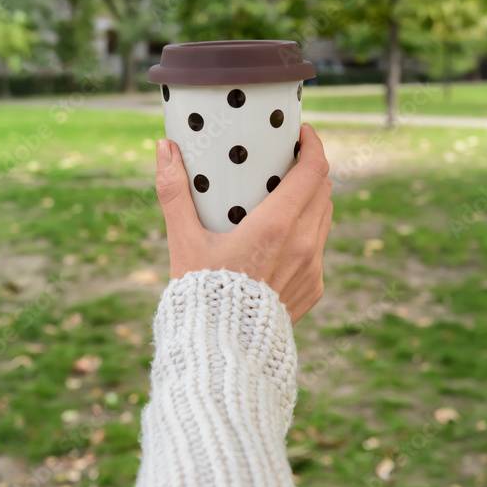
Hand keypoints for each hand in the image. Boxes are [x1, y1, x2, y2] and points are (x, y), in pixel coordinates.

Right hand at [155, 123, 332, 323]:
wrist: (222, 354)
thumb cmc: (200, 295)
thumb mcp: (183, 240)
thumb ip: (174, 191)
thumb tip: (164, 148)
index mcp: (277, 226)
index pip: (314, 171)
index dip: (313, 144)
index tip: (301, 132)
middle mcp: (303, 245)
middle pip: (322, 189)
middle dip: (309, 168)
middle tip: (285, 158)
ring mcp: (313, 268)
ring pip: (323, 216)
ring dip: (310, 198)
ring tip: (283, 192)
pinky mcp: (314, 288)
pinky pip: (318, 247)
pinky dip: (305, 231)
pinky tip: (281, 234)